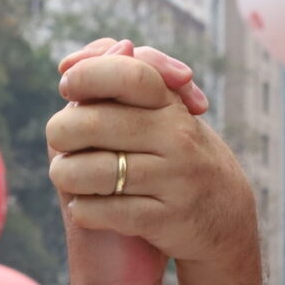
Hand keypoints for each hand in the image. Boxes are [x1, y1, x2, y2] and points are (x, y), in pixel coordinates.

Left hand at [47, 41, 256, 276]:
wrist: (224, 217)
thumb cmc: (175, 155)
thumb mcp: (161, 112)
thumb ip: (117, 78)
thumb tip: (69, 63)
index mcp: (170, 105)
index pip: (127, 73)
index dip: (86, 76)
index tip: (68, 87)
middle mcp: (176, 138)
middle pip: (95, 123)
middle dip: (61, 133)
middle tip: (60, 141)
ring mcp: (174, 179)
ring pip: (95, 172)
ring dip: (66, 175)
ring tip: (66, 176)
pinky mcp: (167, 220)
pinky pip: (107, 212)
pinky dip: (84, 210)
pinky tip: (83, 207)